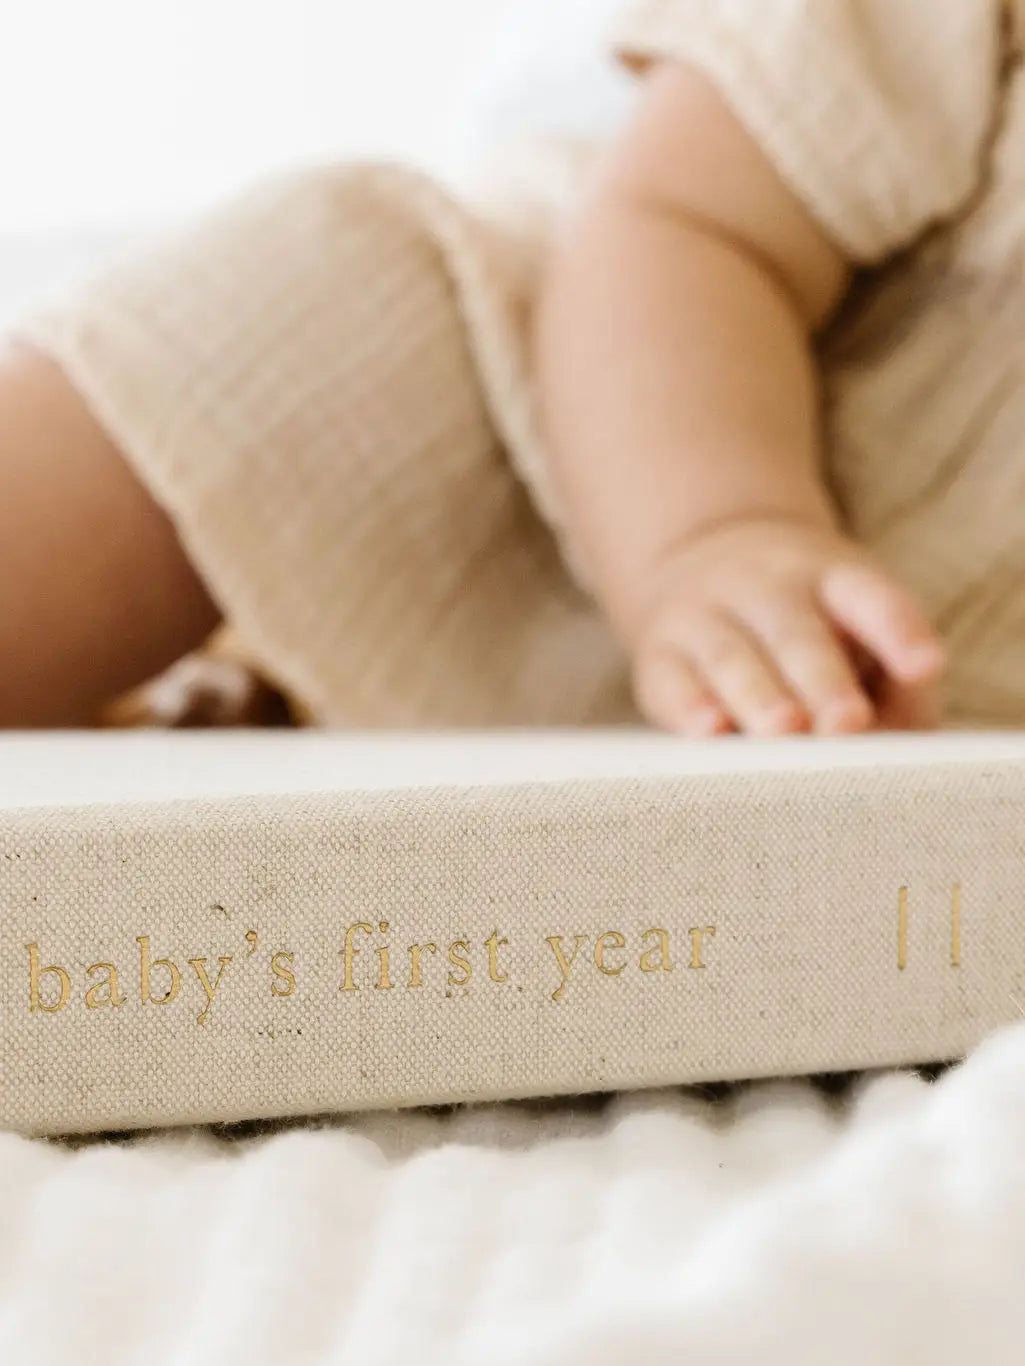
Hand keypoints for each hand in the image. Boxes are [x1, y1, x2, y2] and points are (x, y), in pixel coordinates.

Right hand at [628, 516, 944, 736]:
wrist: (703, 563)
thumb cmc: (810, 630)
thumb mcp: (859, 633)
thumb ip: (895, 691)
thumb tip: (896, 751)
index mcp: (831, 578)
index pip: (869, 597)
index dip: (897, 630)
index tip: (924, 667)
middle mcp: (765, 587)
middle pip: (796, 632)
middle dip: (822, 680)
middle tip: (847, 722)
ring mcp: (704, 614)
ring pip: (731, 655)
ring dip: (759, 696)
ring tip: (784, 731)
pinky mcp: (659, 654)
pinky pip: (671, 679)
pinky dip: (689, 707)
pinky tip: (708, 731)